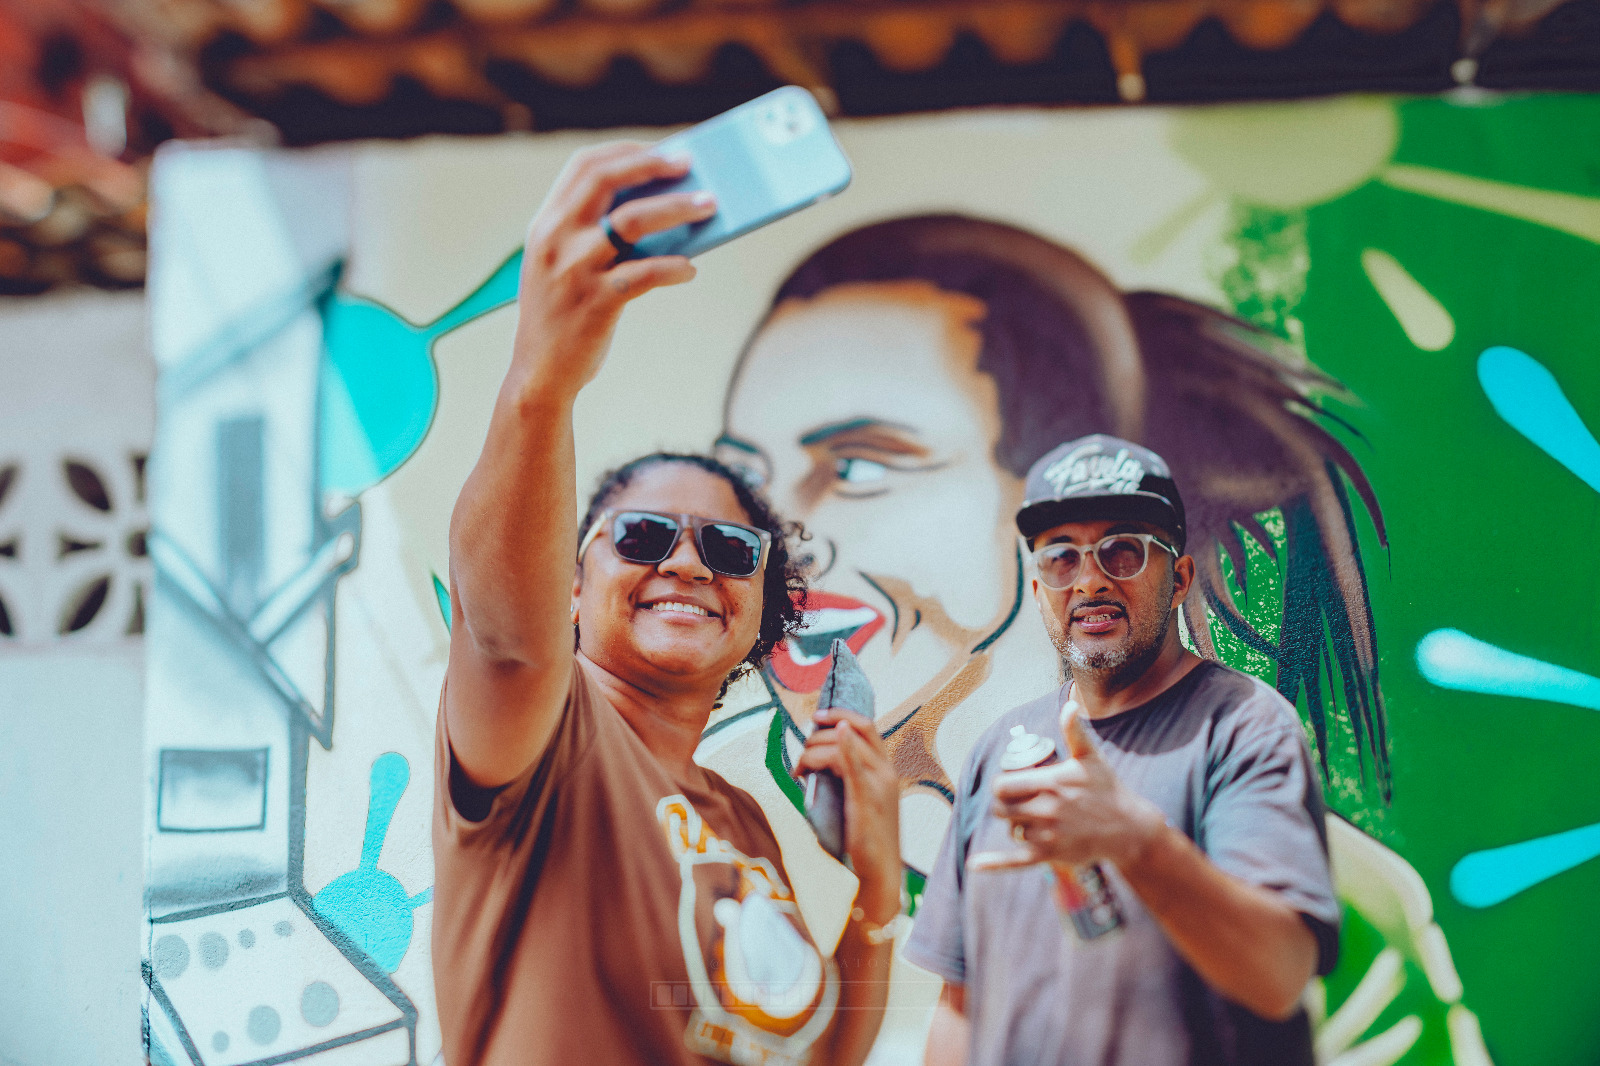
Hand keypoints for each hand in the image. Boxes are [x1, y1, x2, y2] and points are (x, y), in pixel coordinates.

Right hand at [511, 142, 716, 400]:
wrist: (539, 374)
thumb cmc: (563, 316)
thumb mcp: (564, 266)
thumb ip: (595, 235)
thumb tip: (662, 208)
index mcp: (547, 223)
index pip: (584, 166)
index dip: (625, 151)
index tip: (660, 150)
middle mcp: (556, 238)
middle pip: (607, 179)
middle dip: (652, 164)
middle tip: (689, 163)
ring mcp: (575, 269)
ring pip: (633, 220)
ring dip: (677, 207)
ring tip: (710, 205)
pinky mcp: (596, 301)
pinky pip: (645, 274)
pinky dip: (673, 267)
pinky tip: (689, 270)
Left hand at [793, 707, 901, 921]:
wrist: (880, 871)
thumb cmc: (865, 840)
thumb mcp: (859, 801)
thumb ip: (848, 778)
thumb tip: (819, 761)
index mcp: (886, 770)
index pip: (866, 726)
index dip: (841, 714)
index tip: (817, 717)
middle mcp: (886, 771)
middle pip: (853, 728)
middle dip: (819, 734)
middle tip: (801, 758)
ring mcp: (879, 783)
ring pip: (842, 744)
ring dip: (813, 750)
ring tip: (800, 772)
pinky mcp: (866, 798)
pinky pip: (853, 763)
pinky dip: (842, 746)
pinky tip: (831, 739)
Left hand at [970, 701, 1163, 872]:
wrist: (1128, 828)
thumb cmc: (1107, 790)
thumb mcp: (1091, 758)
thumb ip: (1075, 732)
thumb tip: (1070, 705)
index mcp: (1050, 783)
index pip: (1004, 785)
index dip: (1003, 785)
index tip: (1012, 785)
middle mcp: (1047, 809)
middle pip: (1001, 809)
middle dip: (1005, 805)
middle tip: (1020, 803)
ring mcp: (1048, 835)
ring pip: (1011, 830)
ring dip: (1015, 826)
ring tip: (1034, 820)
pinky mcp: (1051, 856)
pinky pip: (1016, 860)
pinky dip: (994, 863)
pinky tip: (974, 864)